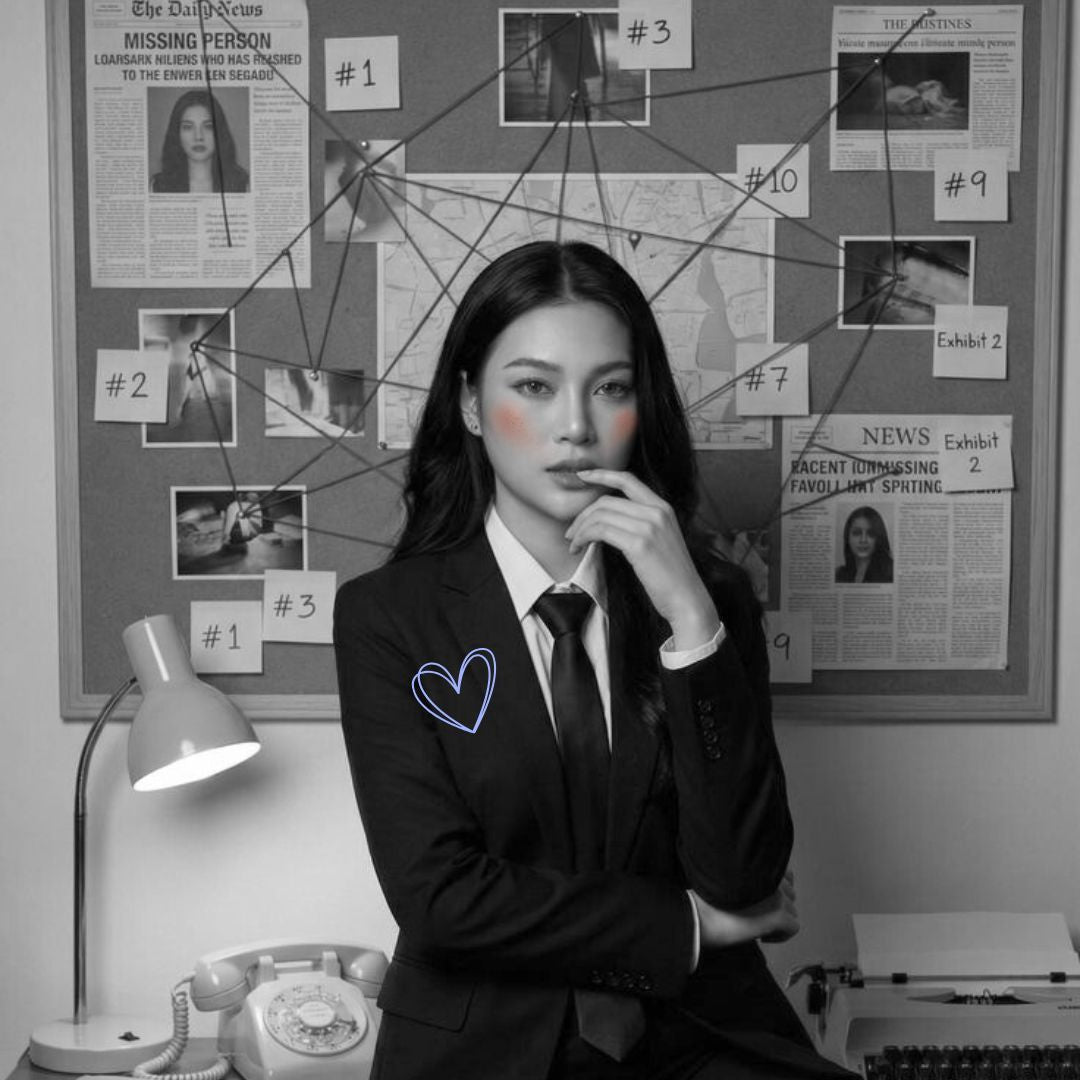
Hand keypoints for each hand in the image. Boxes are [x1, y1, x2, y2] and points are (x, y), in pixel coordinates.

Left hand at [567, 469, 719, 646]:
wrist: (687, 598)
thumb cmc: (670, 576)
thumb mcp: (660, 539)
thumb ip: (640, 524)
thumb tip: (606, 520)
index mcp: (663, 507)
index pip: (628, 479)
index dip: (602, 474)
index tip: (583, 475)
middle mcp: (657, 512)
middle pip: (606, 501)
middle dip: (582, 515)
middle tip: (571, 533)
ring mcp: (649, 526)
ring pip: (600, 515)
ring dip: (580, 529)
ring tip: (574, 544)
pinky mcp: (640, 544)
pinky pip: (601, 531)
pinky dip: (584, 537)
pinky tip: (580, 548)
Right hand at [691, 870, 798, 948]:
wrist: (698, 916)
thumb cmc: (706, 900)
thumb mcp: (728, 880)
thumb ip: (750, 879)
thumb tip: (768, 896)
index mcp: (759, 865)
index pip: (785, 875)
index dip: (775, 891)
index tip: (760, 903)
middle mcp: (771, 876)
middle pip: (790, 894)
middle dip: (777, 907)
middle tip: (757, 916)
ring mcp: (776, 895)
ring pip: (792, 912)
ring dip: (778, 921)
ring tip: (757, 927)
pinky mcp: (778, 915)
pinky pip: (793, 928)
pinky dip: (781, 936)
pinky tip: (762, 938)